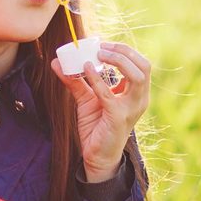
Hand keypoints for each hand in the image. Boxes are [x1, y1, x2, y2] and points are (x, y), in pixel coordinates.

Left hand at [54, 40, 150, 182]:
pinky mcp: (118, 118)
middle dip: (124, 52)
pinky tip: (87, 69)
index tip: (102, 43)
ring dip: (118, 61)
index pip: (140, 64)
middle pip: (144, 66)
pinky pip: (110, 94)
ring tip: (99, 54)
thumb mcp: (86, 99)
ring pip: (137, 77)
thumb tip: (56, 62)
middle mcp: (139, 99)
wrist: (96, 156)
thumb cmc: (96, 127)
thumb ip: (75, 80)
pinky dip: (98, 80)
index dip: (124, 50)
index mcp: (136, 93)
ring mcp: (131, 109)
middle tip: (102, 47)